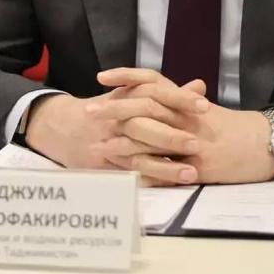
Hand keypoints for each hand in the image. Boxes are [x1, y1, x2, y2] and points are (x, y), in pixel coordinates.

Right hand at [24, 72, 208, 180]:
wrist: (67, 126)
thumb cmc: (112, 110)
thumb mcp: (136, 95)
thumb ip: (170, 94)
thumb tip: (200, 87)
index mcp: (128, 95)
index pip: (156, 93)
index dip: (180, 99)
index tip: (205, 105)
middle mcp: (118, 117)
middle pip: (144, 124)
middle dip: (171, 135)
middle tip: (197, 144)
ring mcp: (109, 141)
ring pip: (137, 153)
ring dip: (164, 165)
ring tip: (191, 173)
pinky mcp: (104, 163)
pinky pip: (128, 173)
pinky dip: (149, 179)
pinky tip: (169, 186)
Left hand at [90, 69, 273, 184]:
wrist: (267, 145)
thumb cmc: (235, 129)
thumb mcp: (207, 111)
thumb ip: (181, 102)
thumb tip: (156, 94)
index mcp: (188, 102)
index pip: (153, 81)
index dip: (126, 76)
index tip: (102, 76)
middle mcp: (188, 117)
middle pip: (146, 106)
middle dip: (114, 109)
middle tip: (88, 111)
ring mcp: (193, 142)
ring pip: (152, 136)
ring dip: (121, 141)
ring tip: (96, 144)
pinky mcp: (199, 166)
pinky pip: (167, 168)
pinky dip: (144, 170)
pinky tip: (125, 173)